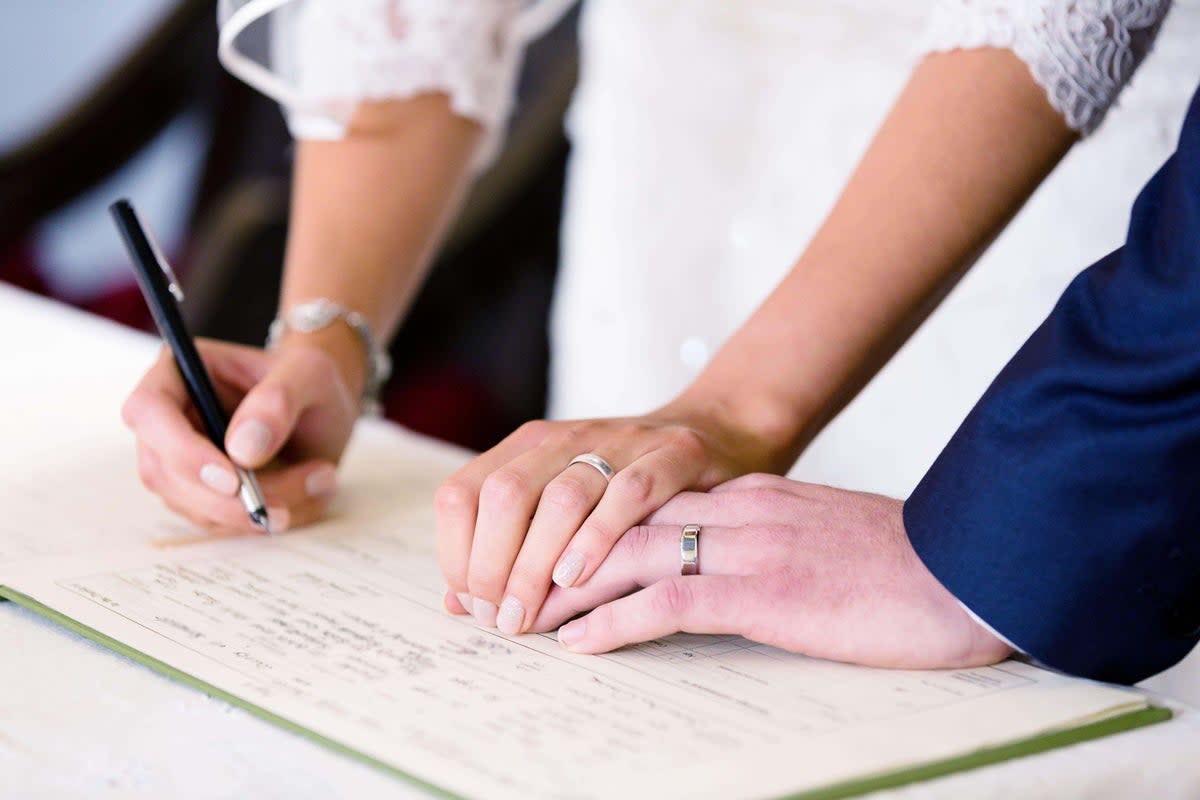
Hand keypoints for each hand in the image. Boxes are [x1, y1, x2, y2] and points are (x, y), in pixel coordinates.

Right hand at [122, 337, 360, 532]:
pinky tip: (305, 494)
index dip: (182, 451)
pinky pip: (217, 519)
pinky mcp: (199, 490)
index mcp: (179, 371)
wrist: (323, 406)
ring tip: (318, 482)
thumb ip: (277, 403)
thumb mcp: (310, 375)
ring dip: (253, 510)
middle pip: (164, 472)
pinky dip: (261, 517)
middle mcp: (169, 417)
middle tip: (285, 504)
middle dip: (226, 499)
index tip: (233, 480)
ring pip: (193, 504)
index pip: (148, 411)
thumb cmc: (309, 378)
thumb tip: (241, 450)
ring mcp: (179, 458)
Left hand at [435, 404, 782, 635]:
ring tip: (530, 611)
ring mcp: (620, 442)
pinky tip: (578, 576)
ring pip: (561, 498)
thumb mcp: (561, 503)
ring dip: (537, 562)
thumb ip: (509, 545)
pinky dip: (598, 536)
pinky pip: (629, 493)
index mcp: (529, 447)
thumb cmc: (628, 482)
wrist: (716, 430)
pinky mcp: (673, 453)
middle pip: (504, 496)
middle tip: (503, 619)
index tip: (471, 605)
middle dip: (493, 566)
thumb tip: (454, 603)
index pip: (463, 494)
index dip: (456, 554)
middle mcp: (566, 439)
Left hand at [530, 474, 1011, 669]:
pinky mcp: (765, 591)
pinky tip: (578, 644)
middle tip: (513, 589)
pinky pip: (668, 601)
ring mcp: (749, 547)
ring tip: (522, 621)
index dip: (593, 532)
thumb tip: (735, 568)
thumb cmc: (907, 563)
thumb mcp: (826, 536)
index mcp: (755, 496)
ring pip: (629, 556)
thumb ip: (775, 538)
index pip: (650, 506)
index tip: (552, 558)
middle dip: (560, 555)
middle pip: (622, 523)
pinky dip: (614, 622)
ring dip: (567, 590)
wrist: (970, 569)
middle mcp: (740, 510)